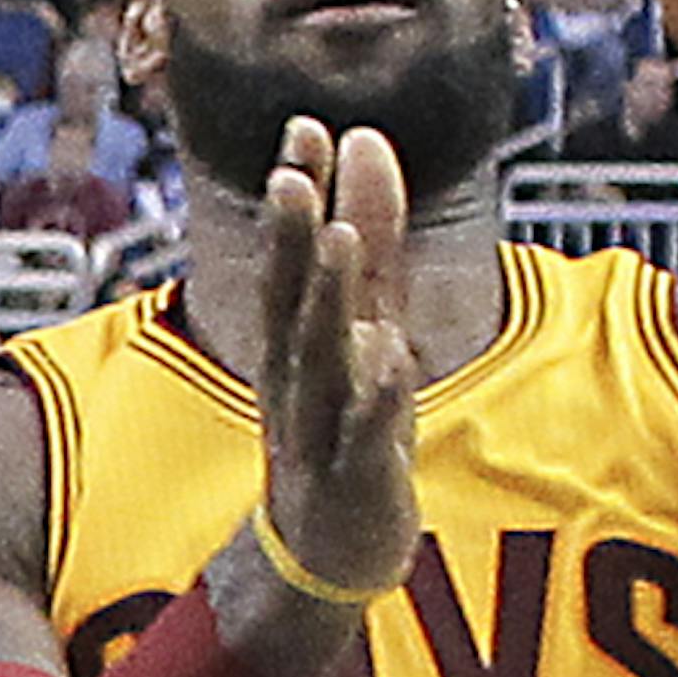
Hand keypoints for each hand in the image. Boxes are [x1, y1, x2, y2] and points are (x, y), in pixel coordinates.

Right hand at [257, 116, 417, 597]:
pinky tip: (389, 358)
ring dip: (325, 301)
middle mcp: (298, 378)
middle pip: (288, 300)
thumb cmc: (347, 424)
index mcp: (297, 338)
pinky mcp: (354, 480)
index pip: (291, 256)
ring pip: (317, 361)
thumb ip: (370, 235)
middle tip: (289, 171)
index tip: (304, 127)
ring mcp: (321, 430)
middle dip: (288, 238)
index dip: (298, 195)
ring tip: (339, 239)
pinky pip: (362, 436)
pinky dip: (374, 398)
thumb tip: (364, 140)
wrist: (333, 549)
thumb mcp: (364, 322)